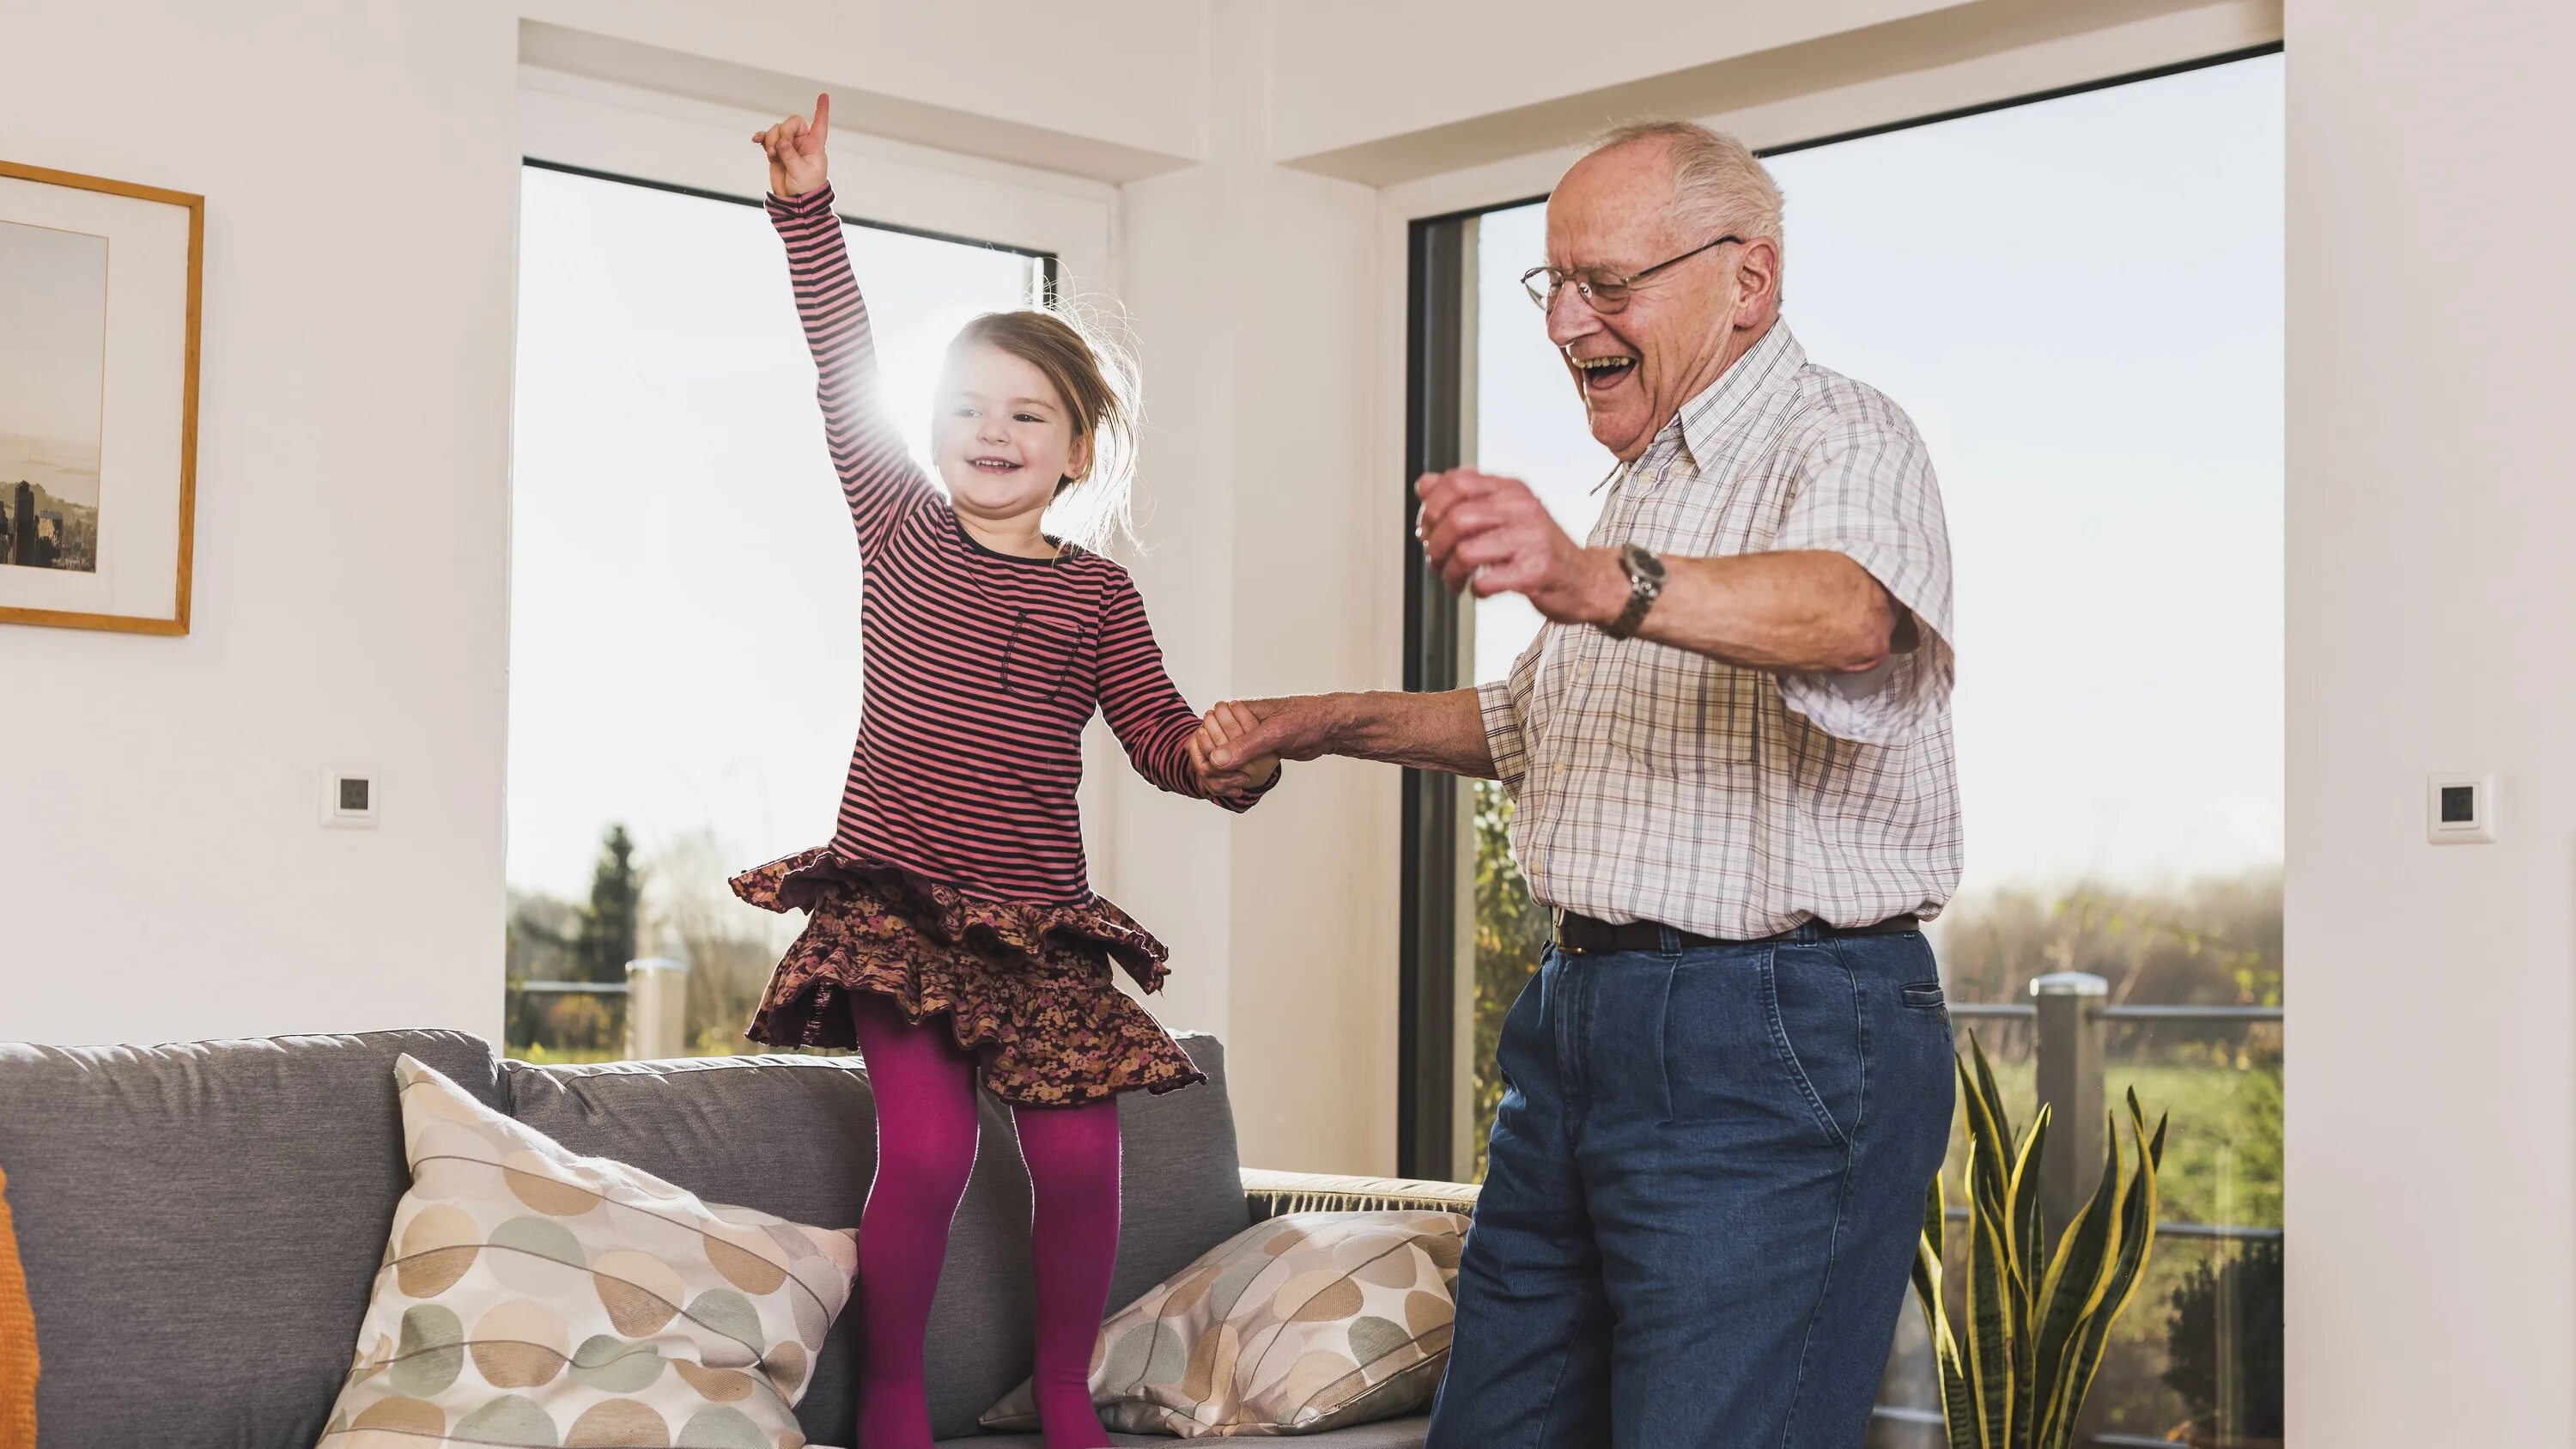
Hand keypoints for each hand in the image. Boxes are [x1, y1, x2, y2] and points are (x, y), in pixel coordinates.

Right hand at [752, 93, 830, 196]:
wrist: (795, 200)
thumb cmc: (806, 187)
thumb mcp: (801, 173)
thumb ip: (791, 156)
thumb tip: (782, 142)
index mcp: (815, 145)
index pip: (820, 124)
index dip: (821, 110)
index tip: (824, 95)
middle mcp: (802, 142)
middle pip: (791, 123)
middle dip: (782, 133)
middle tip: (779, 149)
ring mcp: (788, 145)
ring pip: (777, 130)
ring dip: (771, 140)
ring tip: (772, 155)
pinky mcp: (776, 151)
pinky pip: (767, 138)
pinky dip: (762, 138)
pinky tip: (756, 140)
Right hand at [1201, 696, 1347, 789]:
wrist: (1331, 727)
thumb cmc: (1306, 719)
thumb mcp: (1274, 733)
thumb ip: (1245, 746)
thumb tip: (1216, 759)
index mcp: (1239, 710)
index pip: (1207, 731)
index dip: (1208, 753)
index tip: (1219, 771)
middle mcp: (1241, 722)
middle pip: (1213, 746)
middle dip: (1216, 767)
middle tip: (1233, 781)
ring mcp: (1250, 736)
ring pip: (1227, 756)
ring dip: (1226, 772)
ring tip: (1237, 786)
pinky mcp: (1261, 748)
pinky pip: (1242, 761)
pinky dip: (1238, 773)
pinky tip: (1242, 785)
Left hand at [1414, 469, 1626, 625]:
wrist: (1585, 580)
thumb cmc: (1538, 549)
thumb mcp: (1503, 514)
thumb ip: (1464, 499)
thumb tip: (1424, 484)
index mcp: (1511, 489)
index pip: (1456, 482)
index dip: (1431, 508)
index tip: (1428, 529)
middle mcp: (1522, 508)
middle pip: (1455, 519)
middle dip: (1435, 546)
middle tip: (1437, 561)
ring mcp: (1531, 539)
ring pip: (1465, 552)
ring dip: (1450, 572)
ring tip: (1455, 580)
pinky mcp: (1536, 571)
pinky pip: (1485, 581)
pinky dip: (1475, 590)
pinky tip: (1482, 589)